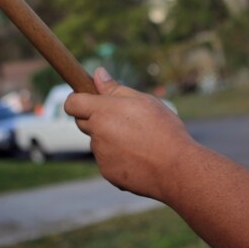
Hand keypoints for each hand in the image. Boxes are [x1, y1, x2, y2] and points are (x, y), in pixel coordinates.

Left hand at [65, 68, 197, 200]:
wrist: (176, 168)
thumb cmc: (163, 130)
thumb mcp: (143, 101)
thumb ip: (116, 88)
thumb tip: (98, 74)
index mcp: (103, 112)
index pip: (72, 103)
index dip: (77, 99)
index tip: (88, 98)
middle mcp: (97, 134)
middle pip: (83, 123)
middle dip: (96, 118)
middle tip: (122, 119)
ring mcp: (101, 156)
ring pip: (99, 142)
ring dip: (110, 139)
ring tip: (139, 140)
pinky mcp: (108, 173)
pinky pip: (108, 160)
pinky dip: (118, 157)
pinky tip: (140, 157)